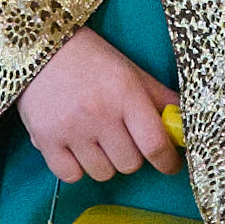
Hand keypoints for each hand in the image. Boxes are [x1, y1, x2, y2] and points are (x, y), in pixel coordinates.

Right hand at [19, 27, 173, 184]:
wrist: (40, 48)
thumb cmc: (90, 59)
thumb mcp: (130, 71)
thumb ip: (159, 98)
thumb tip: (184, 123)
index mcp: (126, 94)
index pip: (155, 145)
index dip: (168, 162)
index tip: (169, 164)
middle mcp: (99, 114)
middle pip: (130, 164)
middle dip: (131, 155)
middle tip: (122, 138)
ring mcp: (71, 129)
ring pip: (102, 173)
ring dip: (104, 162)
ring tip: (95, 139)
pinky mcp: (45, 139)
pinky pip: (71, 176)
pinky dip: (76, 168)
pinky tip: (74, 147)